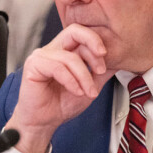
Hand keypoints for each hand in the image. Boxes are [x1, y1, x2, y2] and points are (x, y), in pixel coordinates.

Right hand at [6, 24, 114, 152]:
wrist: (44, 122)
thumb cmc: (61, 104)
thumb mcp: (89, 86)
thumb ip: (101, 73)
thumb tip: (119, 61)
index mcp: (64, 51)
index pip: (82, 35)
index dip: (97, 45)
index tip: (106, 65)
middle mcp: (52, 49)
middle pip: (73, 30)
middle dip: (92, 42)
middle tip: (102, 63)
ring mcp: (41, 56)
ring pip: (70, 57)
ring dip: (84, 77)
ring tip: (89, 93)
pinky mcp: (33, 65)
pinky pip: (58, 68)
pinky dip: (71, 81)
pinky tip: (77, 92)